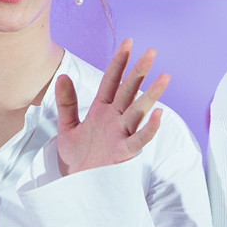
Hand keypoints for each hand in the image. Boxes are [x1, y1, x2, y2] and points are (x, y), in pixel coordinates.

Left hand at [55, 39, 168, 175]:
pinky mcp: (124, 153)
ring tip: (164, 78)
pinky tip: (158, 114)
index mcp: (101, 110)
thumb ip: (67, 102)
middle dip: (139, 72)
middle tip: (152, 52)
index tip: (128, 42)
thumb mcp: (67, 127)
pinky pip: (139, 139)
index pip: (112, 81)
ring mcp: (121, 135)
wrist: (77, 183)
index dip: (119, 62)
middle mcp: (114, 119)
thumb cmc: (76, 156)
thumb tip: (62, 76)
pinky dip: (149, 128)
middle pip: (128, 92)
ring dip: (151, 95)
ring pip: (138, 112)